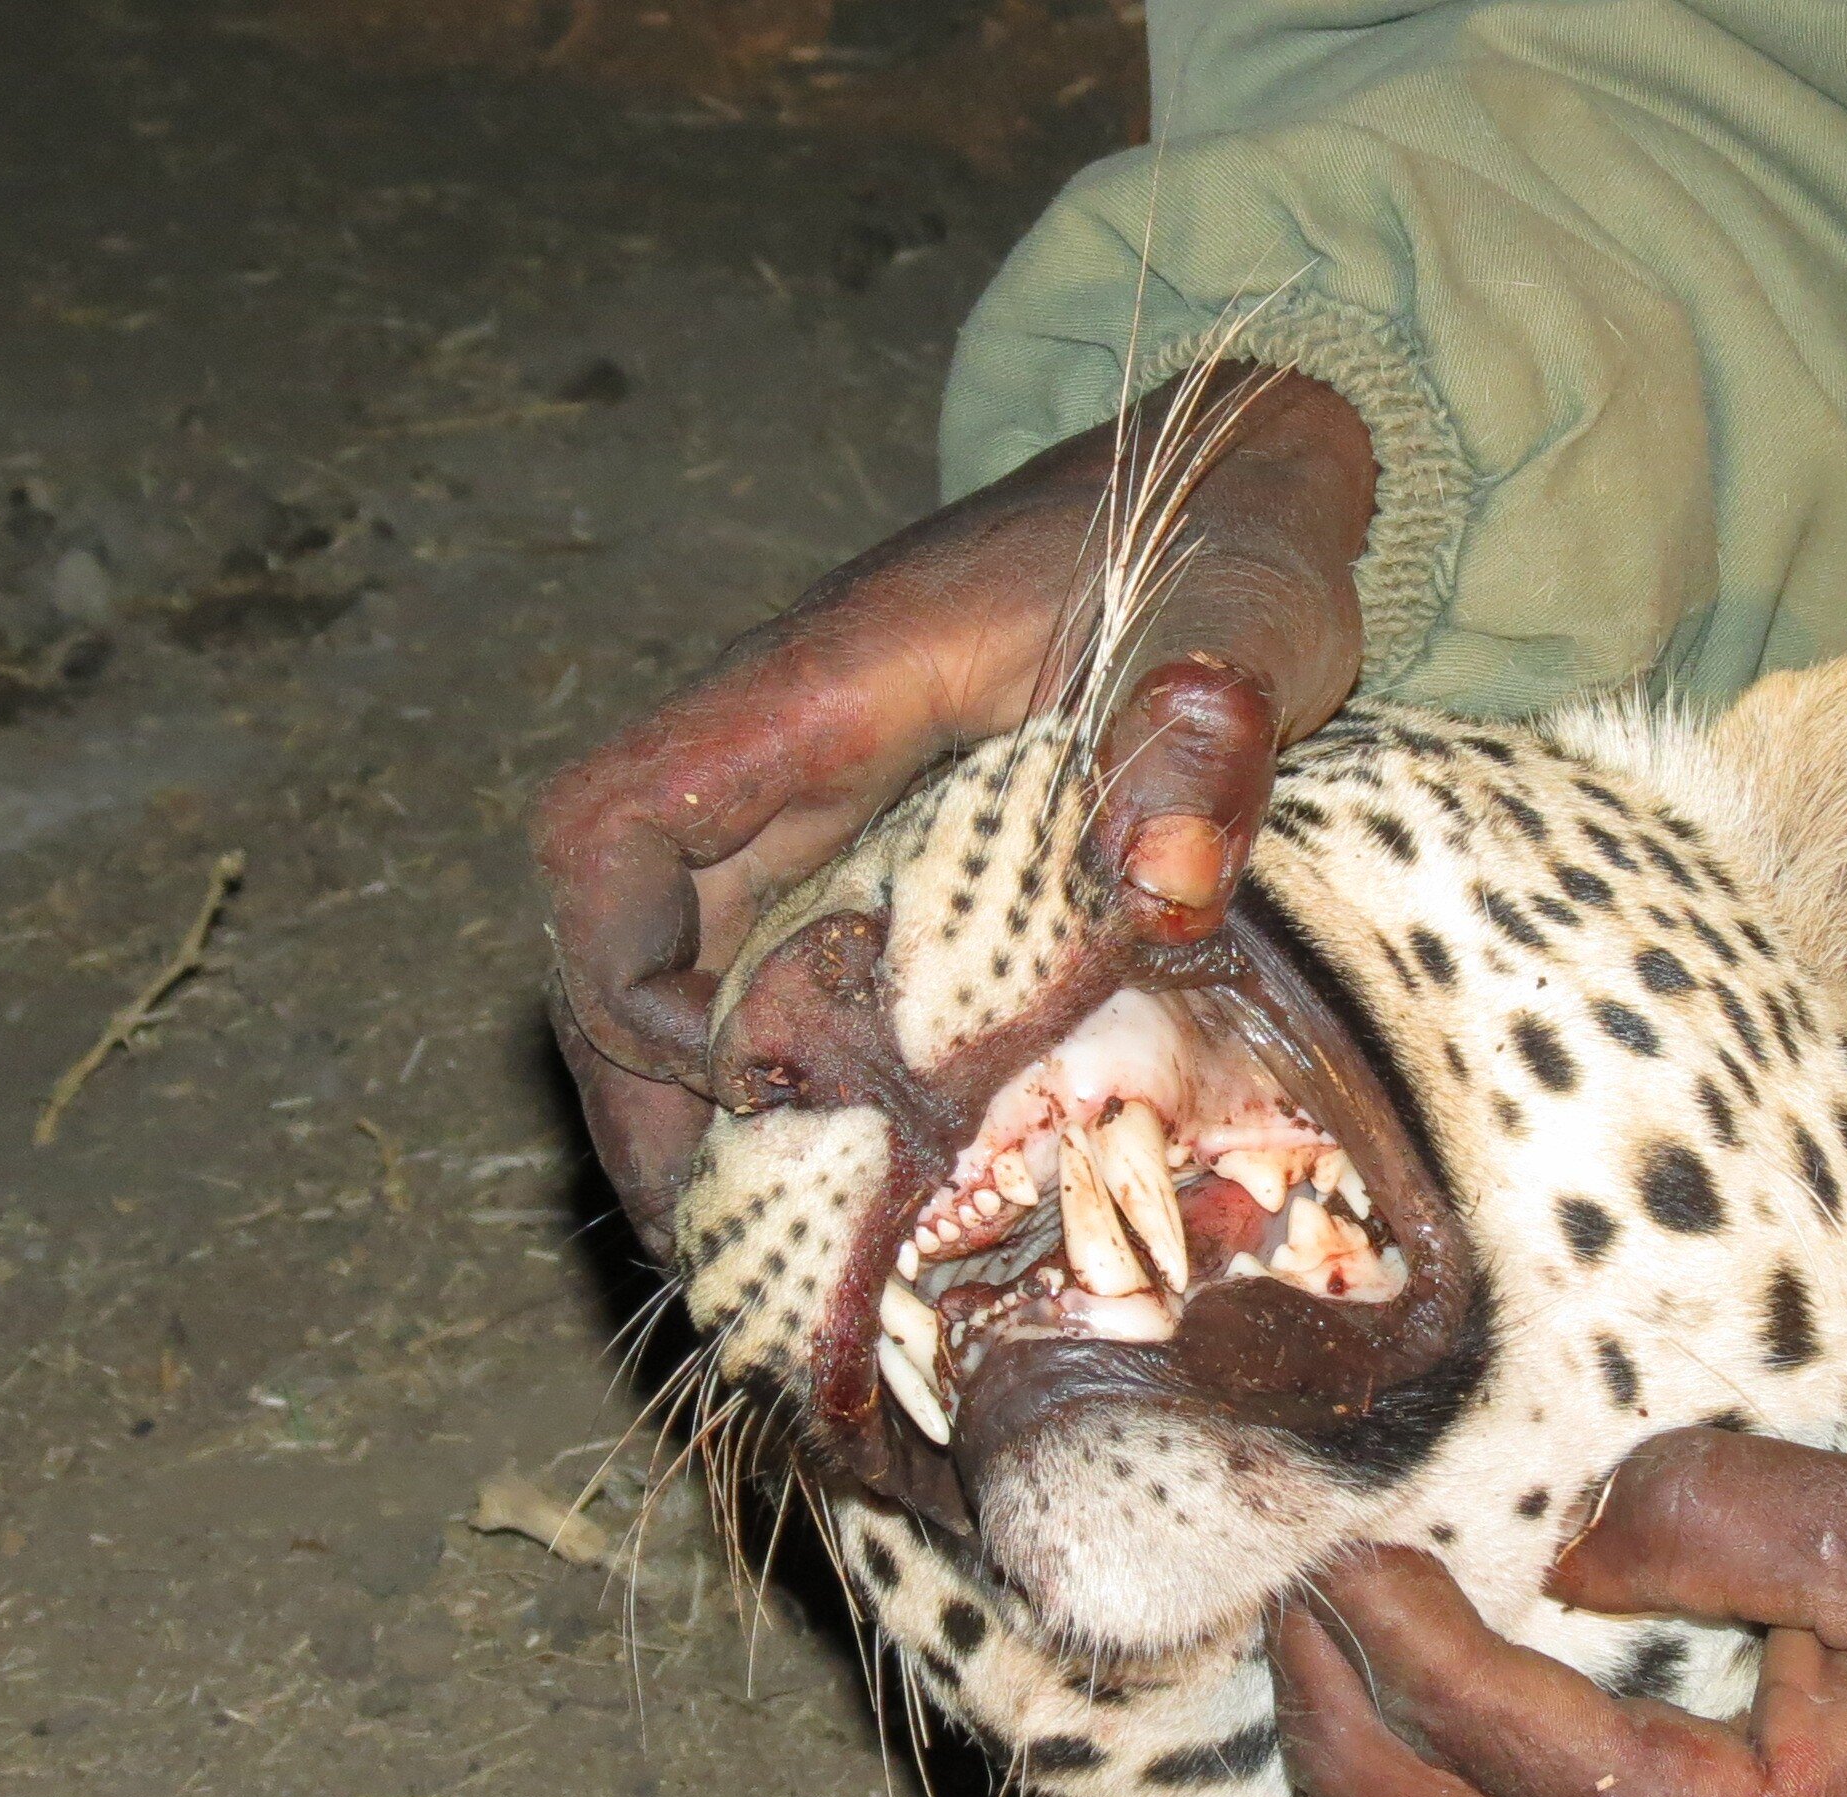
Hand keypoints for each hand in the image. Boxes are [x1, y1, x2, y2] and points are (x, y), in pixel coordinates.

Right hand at [532, 368, 1376, 1249]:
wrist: (1237, 479)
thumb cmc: (1222, 541)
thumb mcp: (1234, 622)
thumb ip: (1202, 722)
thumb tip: (1168, 883)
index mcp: (816, 696)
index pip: (608, 831)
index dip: (619, 975)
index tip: (730, 1087)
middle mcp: (779, 758)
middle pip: (618, 937)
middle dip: (643, 1101)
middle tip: (724, 1266)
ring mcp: (819, 809)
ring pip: (685, 972)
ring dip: (700, 1111)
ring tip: (774, 1266)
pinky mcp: (876, 850)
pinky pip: (774, 975)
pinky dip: (787, 1081)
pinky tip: (860, 1189)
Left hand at [1265, 1391, 1846, 1796]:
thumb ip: (1715, 1513)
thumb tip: (1563, 1544)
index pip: (1482, 1729)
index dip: (1389, 1623)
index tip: (1339, 1529)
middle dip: (1322, 1691)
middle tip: (1291, 1566)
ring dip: (1354, 1729)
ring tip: (1324, 1604)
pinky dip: (1416, 1760)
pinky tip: (1403, 1664)